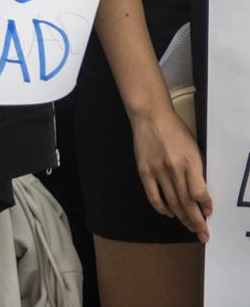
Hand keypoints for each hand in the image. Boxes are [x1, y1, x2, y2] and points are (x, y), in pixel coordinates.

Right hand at [130, 103, 210, 237]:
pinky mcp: (144, 170)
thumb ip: (196, 171)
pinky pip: (153, 195)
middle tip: (203, 235)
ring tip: (189, 228)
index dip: (206, 206)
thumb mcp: (194, 149)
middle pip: (187, 202)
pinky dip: (162, 208)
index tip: (209, 213)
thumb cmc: (176, 131)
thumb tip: (199, 194)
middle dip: (197, 221)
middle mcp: (174, 168)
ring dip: (182, 218)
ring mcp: (157, 170)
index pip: (200, 193)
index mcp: (190, 161)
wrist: (150, 117)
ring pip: (172, 202)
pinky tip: (169, 214)